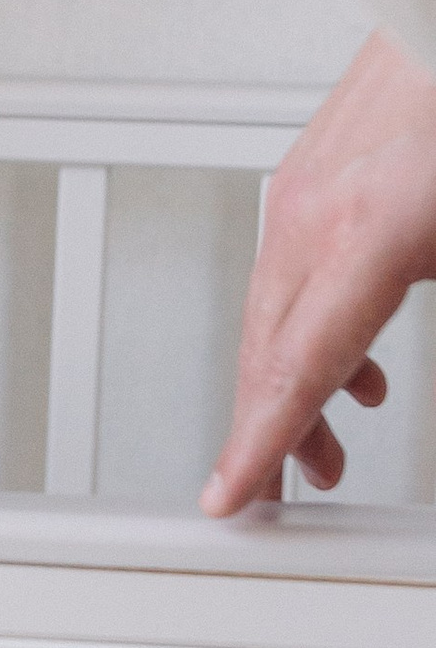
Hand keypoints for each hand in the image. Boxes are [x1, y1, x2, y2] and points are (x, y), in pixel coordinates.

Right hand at [203, 31, 435, 513]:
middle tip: (287, 489)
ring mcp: (311, 170)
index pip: (297, 368)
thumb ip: (429, 270)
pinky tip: (349, 344)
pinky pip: (291, 252)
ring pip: (275, 301)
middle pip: (272, 344)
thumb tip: (375, 361)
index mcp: (368, 227)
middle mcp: (321, 201)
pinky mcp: (320, 149)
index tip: (232, 499)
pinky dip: (304, 315)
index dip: (260, 446)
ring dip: (292, 375)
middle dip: (274, 428)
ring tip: (329, 434)